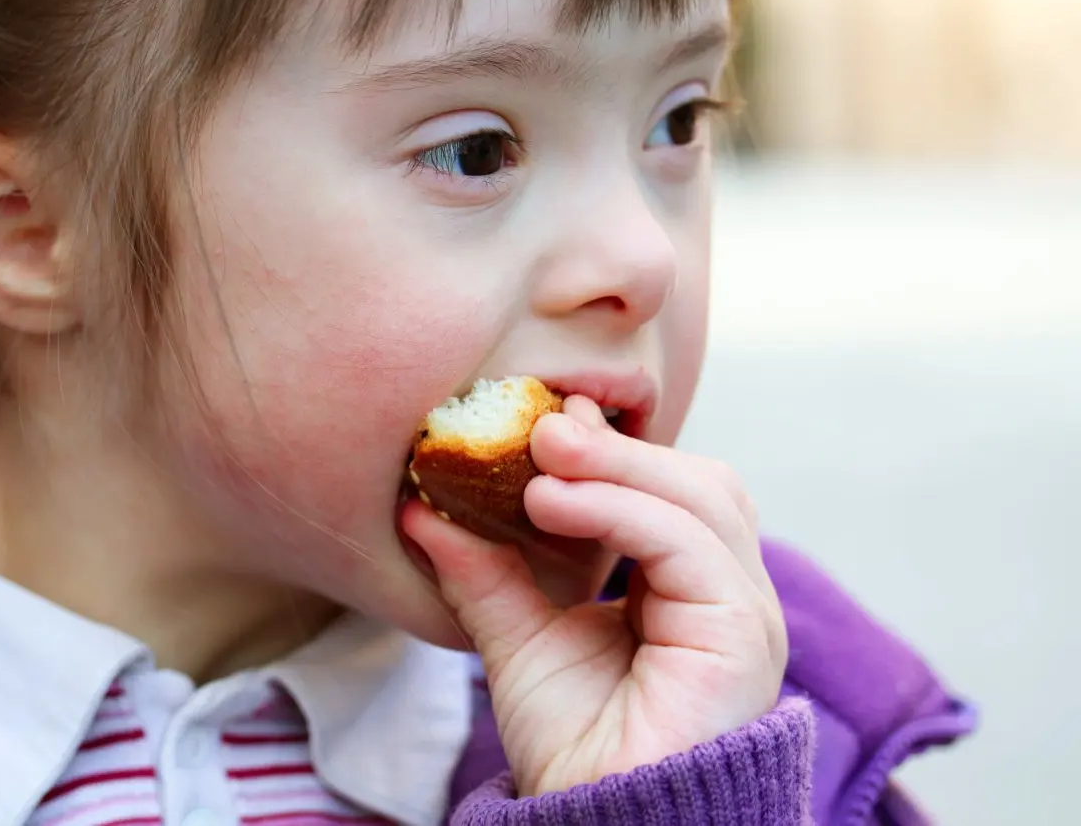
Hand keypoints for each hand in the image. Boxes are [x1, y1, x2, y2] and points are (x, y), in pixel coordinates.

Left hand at [403, 395, 786, 796]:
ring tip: (538, 454)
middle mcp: (728, 593)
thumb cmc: (573, 746)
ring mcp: (744, 611)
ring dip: (614, 464)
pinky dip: (617, 507)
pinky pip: (685, 542)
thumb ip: (485, 571)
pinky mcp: (739, 632)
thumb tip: (422, 508)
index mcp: (690, 588)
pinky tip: (552, 502)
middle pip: (696, 481)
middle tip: (536, 426)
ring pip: (699, 496)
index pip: (672, 491)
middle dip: (615, 446)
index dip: (614, 449)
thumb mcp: (517, 638)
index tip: (543, 420)